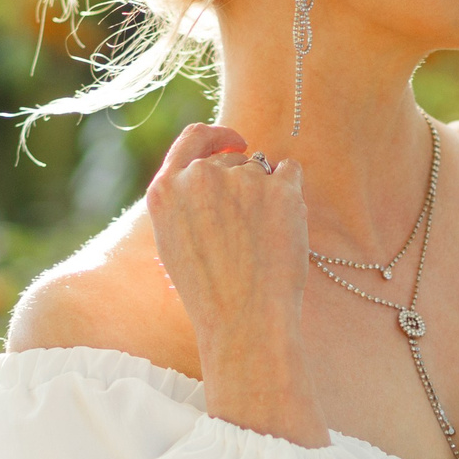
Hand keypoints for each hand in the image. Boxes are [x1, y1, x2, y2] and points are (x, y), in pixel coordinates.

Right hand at [144, 123, 322, 444]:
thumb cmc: (210, 292)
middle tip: (250, 229)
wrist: (245, 321)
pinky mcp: (280, 188)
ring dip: (267, 193)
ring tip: (262, 241)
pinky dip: (292, 192)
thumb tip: (206, 168)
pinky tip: (284, 226)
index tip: (234, 143)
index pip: (192, 139)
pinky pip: (291, 171)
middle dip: (244, 184)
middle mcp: (200, 177)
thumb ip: (183, 199)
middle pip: (232, 160)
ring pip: (263, 169)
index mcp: (166, 190)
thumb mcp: (173, 242)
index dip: (216, 137)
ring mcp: (241, 179)